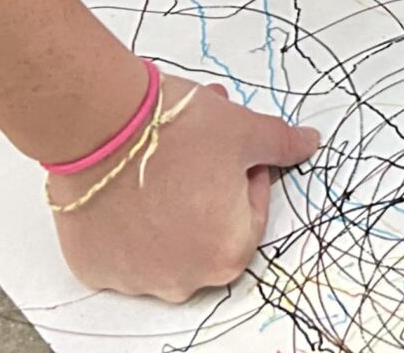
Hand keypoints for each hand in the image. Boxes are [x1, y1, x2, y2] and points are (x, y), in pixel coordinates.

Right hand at [51, 75, 318, 302]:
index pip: (250, 213)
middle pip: (207, 230)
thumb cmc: (173, 131)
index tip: (226, 148)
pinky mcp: (95, 266)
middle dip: (206, 188)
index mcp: (228, 253)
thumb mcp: (243, 129)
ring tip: (152, 159)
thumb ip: (281, 144)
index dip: (242, 173)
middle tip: (192, 147)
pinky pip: (120, 248)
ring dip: (166, 206)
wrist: (99, 125)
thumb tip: (308, 143)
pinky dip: (124, 221)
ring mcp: (134, 278)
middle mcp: (182, 279)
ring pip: (162, 241)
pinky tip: (122, 184)